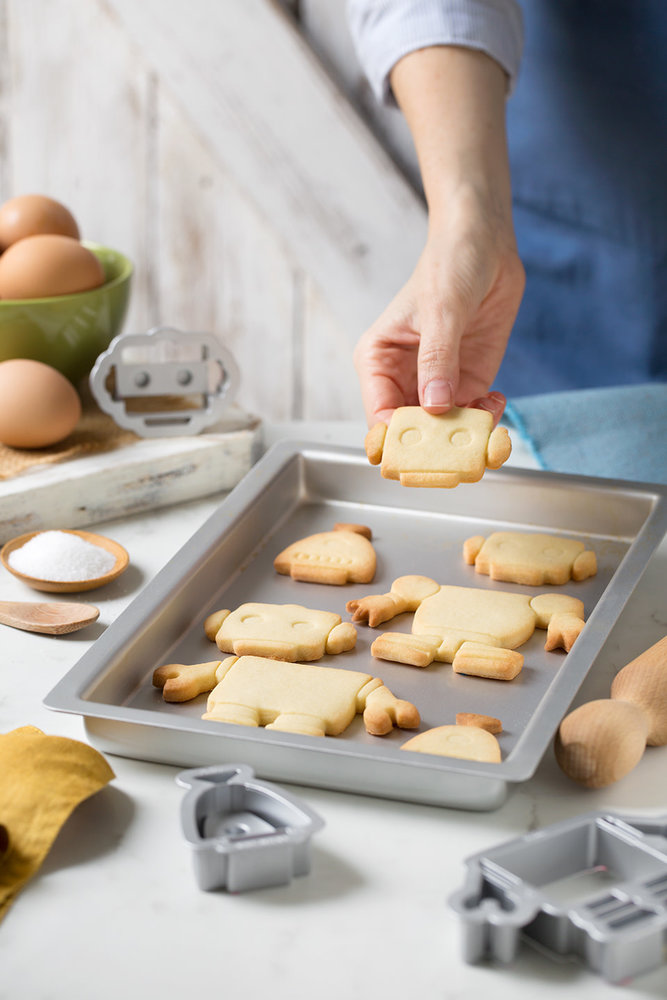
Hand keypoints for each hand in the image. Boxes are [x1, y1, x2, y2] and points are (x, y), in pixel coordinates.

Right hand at [354, 185, 524, 426]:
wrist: (485, 245)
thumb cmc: (448, 264)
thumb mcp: (441, 309)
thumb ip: (438, 360)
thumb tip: (435, 407)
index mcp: (377, 363)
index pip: (380, 418)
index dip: (400, 441)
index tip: (428, 450)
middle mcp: (402, 381)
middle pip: (410, 434)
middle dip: (437, 448)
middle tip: (464, 448)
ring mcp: (435, 385)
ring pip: (444, 433)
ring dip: (467, 437)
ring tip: (488, 424)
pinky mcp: (466, 383)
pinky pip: (472, 418)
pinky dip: (487, 420)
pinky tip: (497, 400)